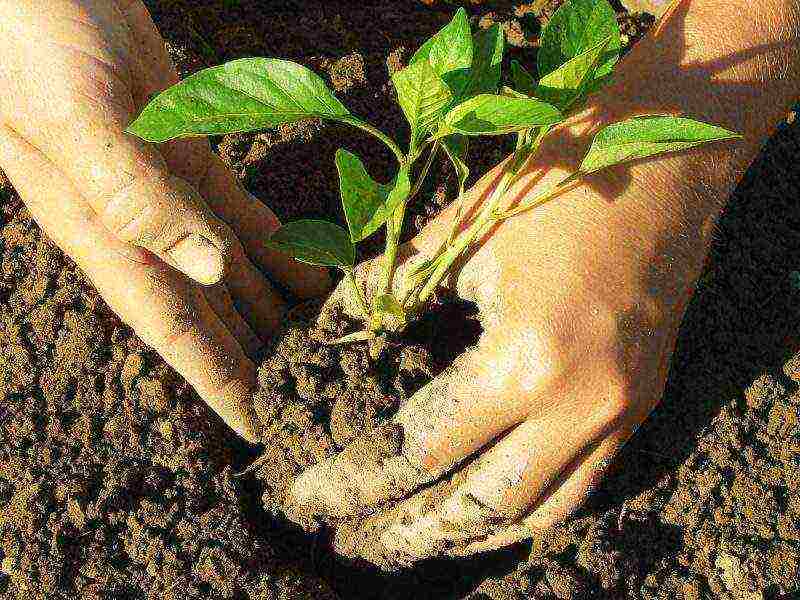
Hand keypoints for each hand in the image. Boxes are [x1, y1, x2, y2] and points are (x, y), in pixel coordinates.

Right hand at [0, 1, 328, 440]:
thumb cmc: (29, 29)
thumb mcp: (74, 112)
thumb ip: (133, 193)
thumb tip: (207, 270)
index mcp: (103, 229)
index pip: (170, 326)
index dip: (216, 380)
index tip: (260, 427)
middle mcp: (137, 222)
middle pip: (210, 309)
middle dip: (257, 355)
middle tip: (313, 391)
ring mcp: (166, 187)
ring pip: (233, 267)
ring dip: (277, 306)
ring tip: (327, 342)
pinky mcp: (189, 150)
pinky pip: (242, 212)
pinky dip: (279, 245)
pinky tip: (312, 272)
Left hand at [288, 0, 797, 563]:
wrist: (663, 159)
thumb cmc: (554, 181)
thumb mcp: (457, 233)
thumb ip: (385, 291)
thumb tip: (329, 332)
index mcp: (526, 358)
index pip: (422, 447)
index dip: (360, 478)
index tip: (313, 493)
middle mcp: (582, 404)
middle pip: (480, 504)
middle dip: (411, 529)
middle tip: (361, 537)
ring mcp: (621, 411)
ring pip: (537, 512)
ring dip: (471, 534)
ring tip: (418, 539)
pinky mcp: (642, 403)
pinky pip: (582, 486)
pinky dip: (528, 510)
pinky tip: (491, 508)